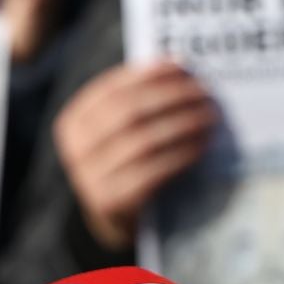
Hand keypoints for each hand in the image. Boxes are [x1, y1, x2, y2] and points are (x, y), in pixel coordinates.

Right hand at [54, 60, 215, 250]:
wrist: (109, 218)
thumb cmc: (122, 163)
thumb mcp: (116, 133)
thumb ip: (136, 104)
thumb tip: (180, 69)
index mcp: (73, 122)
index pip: (111, 88)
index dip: (147, 73)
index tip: (182, 65)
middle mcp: (75, 148)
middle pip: (129, 112)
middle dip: (171, 97)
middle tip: (205, 93)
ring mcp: (89, 177)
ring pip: (144, 141)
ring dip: (183, 125)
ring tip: (210, 117)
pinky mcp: (111, 202)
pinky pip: (152, 172)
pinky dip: (181, 155)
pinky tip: (201, 146)